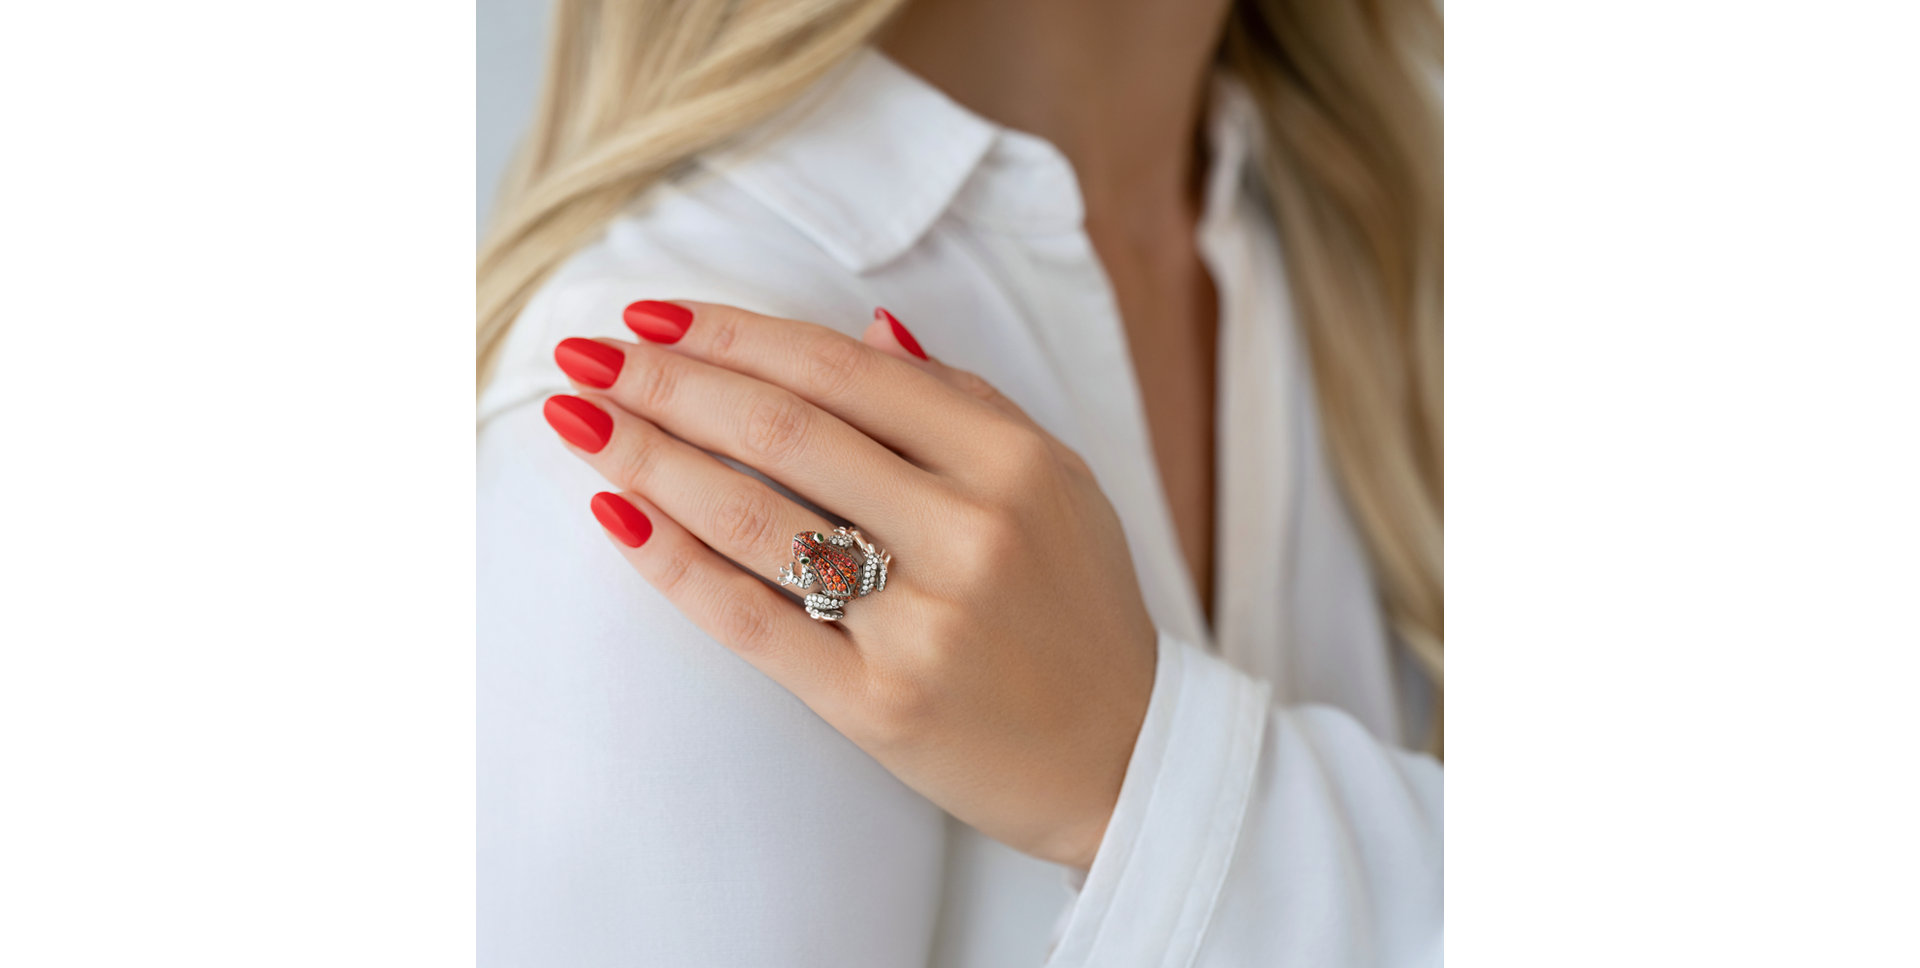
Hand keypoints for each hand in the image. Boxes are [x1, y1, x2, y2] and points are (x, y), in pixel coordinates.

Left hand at [542, 301, 1156, 868]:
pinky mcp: (877, 702)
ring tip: (580, 420)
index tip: (654, 317)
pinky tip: (617, 514)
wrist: (1120, 758)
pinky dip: (672, 561)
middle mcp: (970, 531)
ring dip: (648, 457)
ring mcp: (923, 621)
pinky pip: (750, 618)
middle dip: (667, 381)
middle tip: (586, 356)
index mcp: (1010, 462)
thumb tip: (867, 325)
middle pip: (783, 428)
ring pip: (753, 516)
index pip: (842, 369)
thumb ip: (964, 401)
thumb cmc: (1078, 611)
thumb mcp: (1055, 484)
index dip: (734, 334)